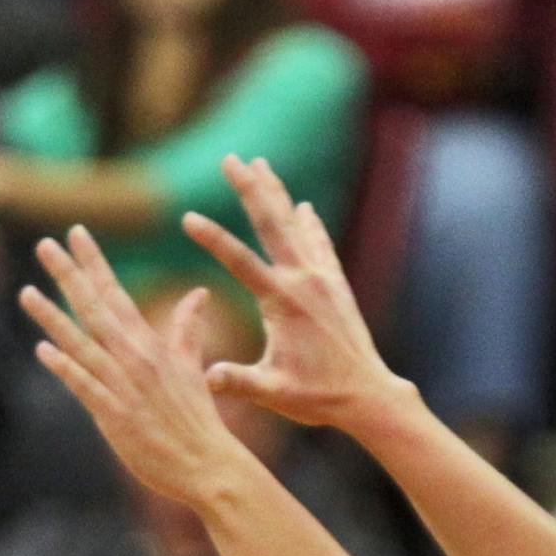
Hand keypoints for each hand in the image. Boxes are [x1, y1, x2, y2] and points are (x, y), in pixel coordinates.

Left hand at [22, 226, 253, 507]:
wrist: (207, 465)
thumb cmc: (198, 420)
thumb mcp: (194, 367)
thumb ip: (188, 329)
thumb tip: (198, 295)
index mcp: (150, 344)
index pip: (117, 294)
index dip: (94, 263)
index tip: (76, 233)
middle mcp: (135, 358)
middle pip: (95, 309)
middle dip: (69, 275)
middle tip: (46, 244)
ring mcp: (124, 386)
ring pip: (83, 343)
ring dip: (53, 317)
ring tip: (26, 292)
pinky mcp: (116, 415)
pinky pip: (85, 386)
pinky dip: (65, 367)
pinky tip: (43, 350)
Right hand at [180, 156, 405, 431]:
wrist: (368, 395)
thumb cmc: (319, 398)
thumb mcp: (273, 394)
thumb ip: (238, 383)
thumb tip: (206, 377)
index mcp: (283, 302)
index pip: (239, 261)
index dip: (212, 239)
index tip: (187, 217)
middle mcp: (305, 281)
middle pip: (273, 223)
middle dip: (249, 188)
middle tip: (230, 157)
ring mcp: (324, 279)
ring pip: (295, 225)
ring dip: (276, 193)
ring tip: (260, 163)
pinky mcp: (337, 286)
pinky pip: (320, 244)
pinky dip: (309, 224)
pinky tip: (303, 208)